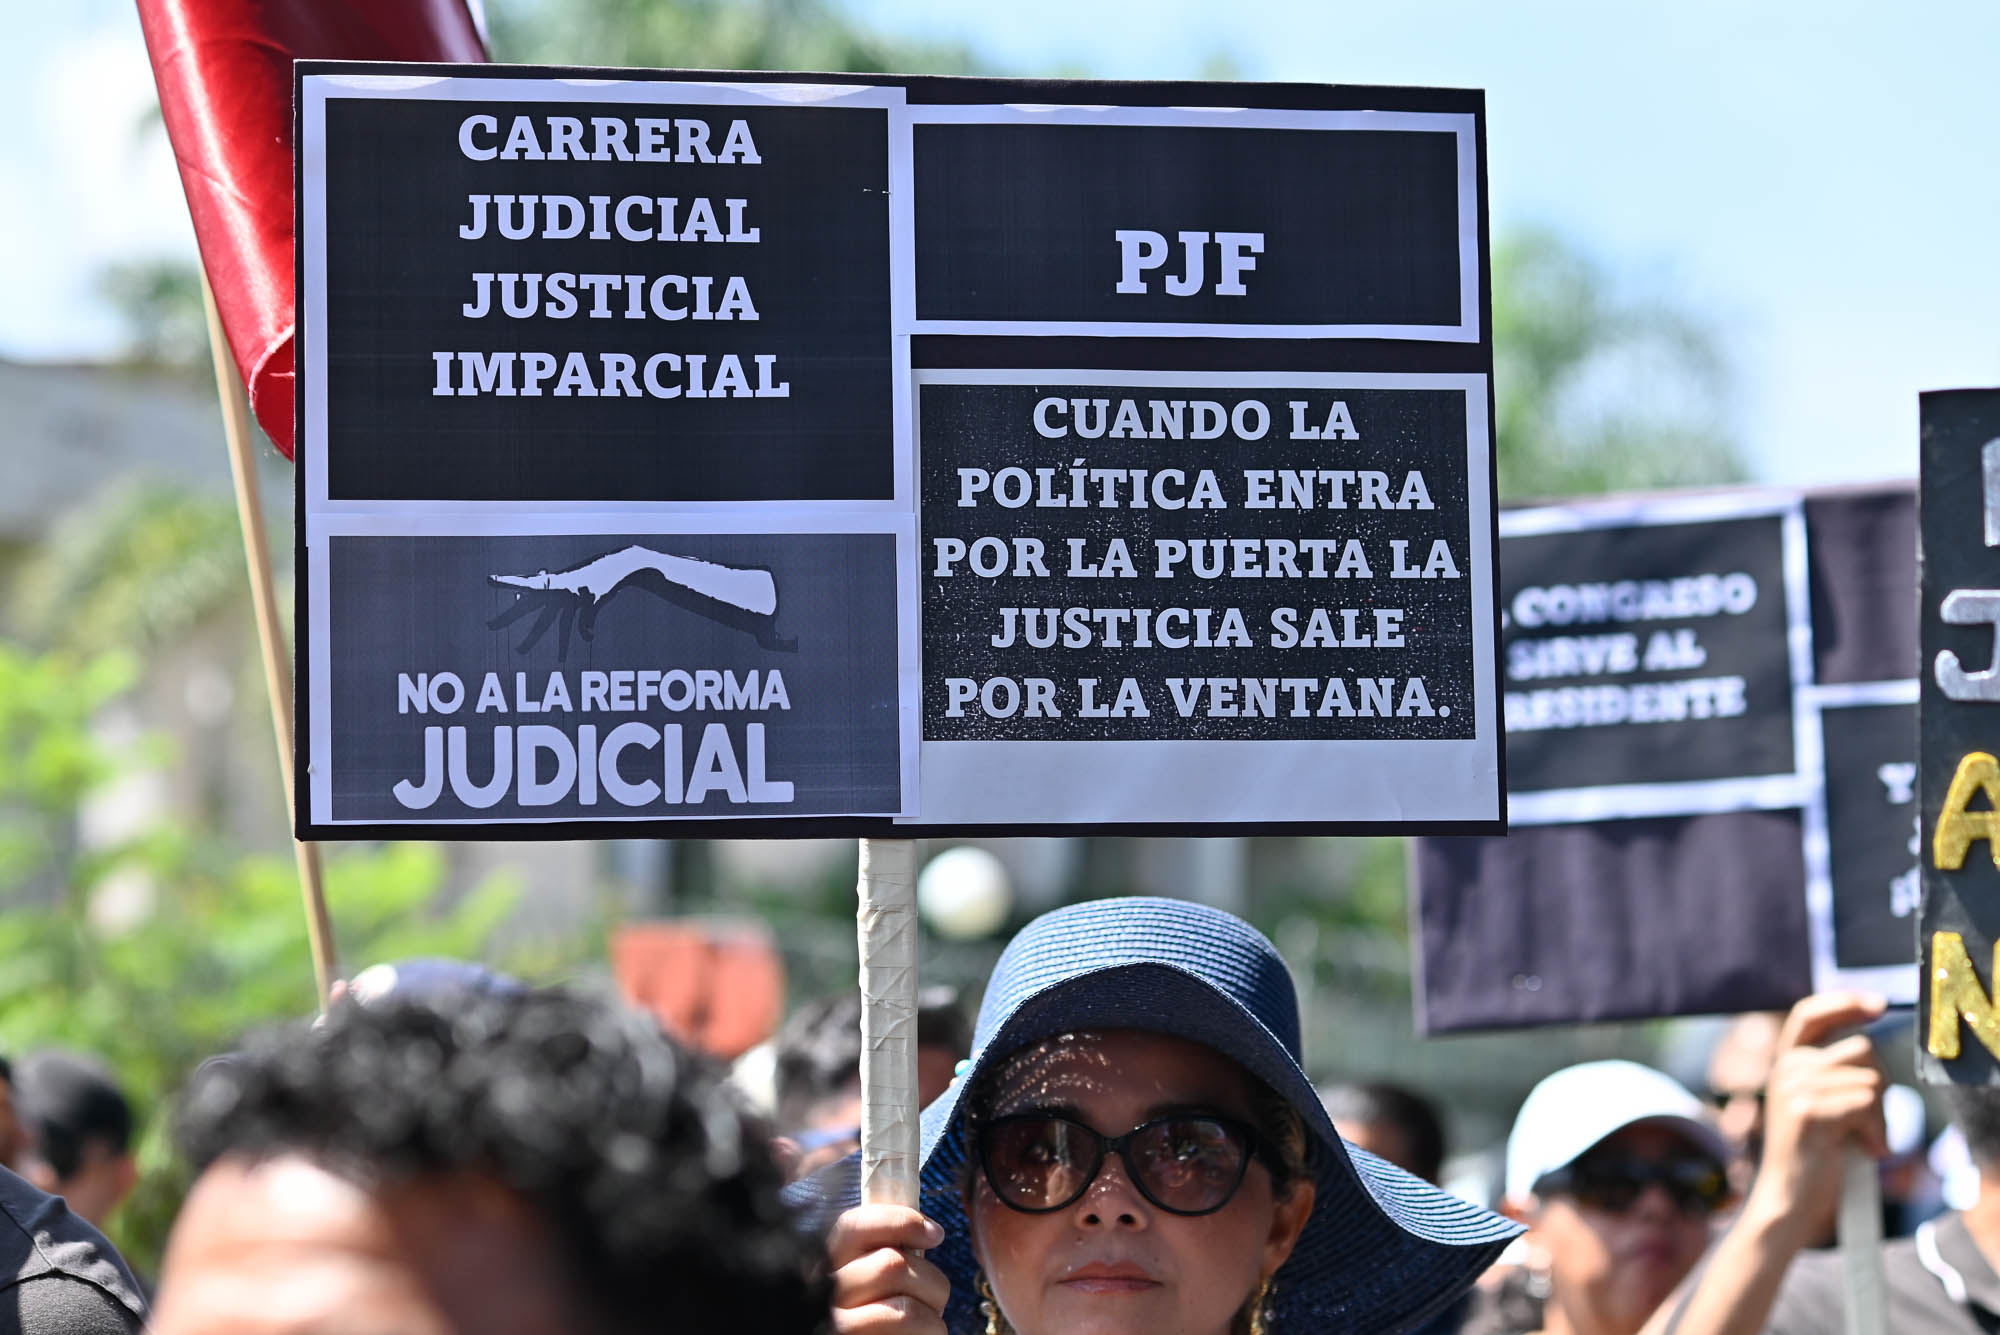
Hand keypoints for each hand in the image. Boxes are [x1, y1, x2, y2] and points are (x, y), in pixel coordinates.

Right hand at [828, 1204, 951, 1334]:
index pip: (854, 1225)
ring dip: (934, 1319)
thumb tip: (929, 1232)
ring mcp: (839, 1328)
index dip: (901, 1222)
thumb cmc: (873, 1321)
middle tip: (937, 1299)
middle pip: (892, 1264)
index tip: (936, 1235)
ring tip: (931, 1326)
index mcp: (824, 1266)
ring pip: (905, 1310)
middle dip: (932, 1280)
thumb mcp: (865, 1282)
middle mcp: (824, 1296)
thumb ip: (881, 1256)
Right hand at [1741, 992, 1888, 1248]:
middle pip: (1862, 1050)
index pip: (1810, 1014)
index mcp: (1787, 1062)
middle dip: (1880, 1087)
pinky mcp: (1806, 1109)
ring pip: (1870, 1079)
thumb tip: (1868, 1039)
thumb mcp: (1818, 1102)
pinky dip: (1876, 1130)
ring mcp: (1792, 1086)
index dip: (1844, 1002)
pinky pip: (1865, 1103)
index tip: (1877, 1005)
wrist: (1789, 1199)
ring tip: (1863, 1140)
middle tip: (1870, 1124)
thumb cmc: (1814, 1155)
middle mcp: (1785, 1068)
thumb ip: (1833, 1072)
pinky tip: (1863, 1149)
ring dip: (1881, 1116)